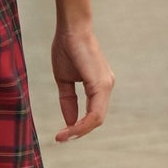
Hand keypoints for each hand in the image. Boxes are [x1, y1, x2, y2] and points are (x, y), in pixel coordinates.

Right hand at [52, 21, 114, 141]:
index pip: (92, 113)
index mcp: (99, 86)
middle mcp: (106, 86)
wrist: (71, 28)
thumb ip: (68, 100)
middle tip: (61, 139)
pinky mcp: (101, 84)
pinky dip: (82, 123)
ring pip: (97, 118)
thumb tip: (69, 121)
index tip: (61, 135)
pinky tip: (69, 127)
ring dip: (80, 130)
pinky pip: (95, 112)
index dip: (77, 126)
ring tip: (63, 136)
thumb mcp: (64, 79)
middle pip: (96, 119)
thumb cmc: (67, 48)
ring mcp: (106, 85)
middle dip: (78, 132)